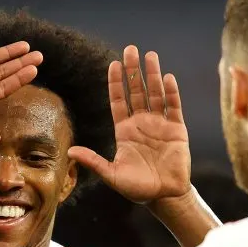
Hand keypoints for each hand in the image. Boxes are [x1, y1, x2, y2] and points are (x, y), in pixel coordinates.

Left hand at [70, 46, 190, 203]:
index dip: (116, 83)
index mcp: (125, 131)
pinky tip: (167, 77)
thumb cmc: (137, 188)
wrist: (164, 196)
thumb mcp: (112, 175)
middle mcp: (141, 123)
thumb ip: (93, 161)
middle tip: (130, 49)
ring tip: (150, 55)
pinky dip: (171, 92)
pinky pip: (174, 107)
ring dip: (152, 75)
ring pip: (155, 94)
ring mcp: (160, 124)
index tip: (113, 64)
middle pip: (136, 91)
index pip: (119, 101)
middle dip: (133, 71)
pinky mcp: (177, 129)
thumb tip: (70, 152)